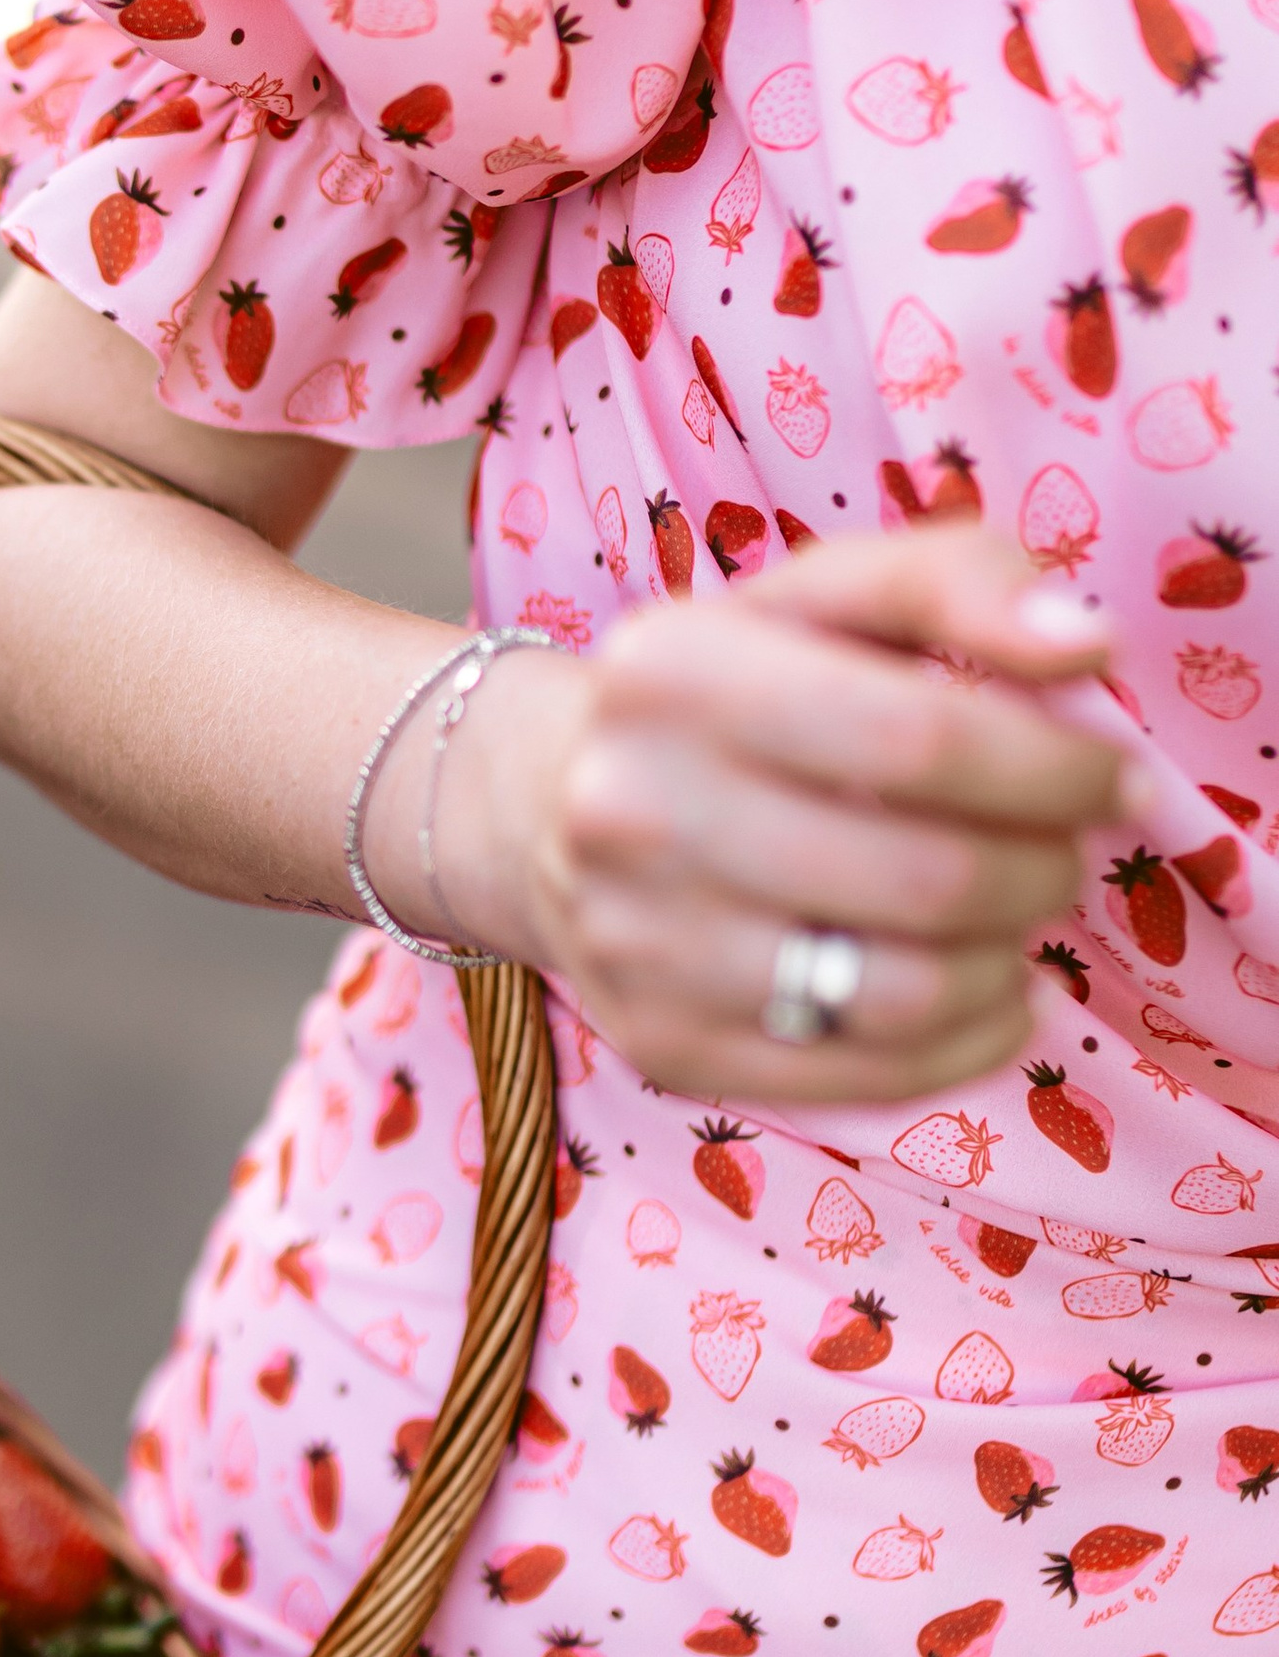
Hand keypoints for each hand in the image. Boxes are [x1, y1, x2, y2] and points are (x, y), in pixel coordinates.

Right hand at [419, 531, 1137, 1106]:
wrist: (545, 804)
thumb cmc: (728, 690)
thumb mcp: (821, 596)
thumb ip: (958, 579)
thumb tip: (1086, 646)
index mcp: (675, 671)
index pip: (923, 738)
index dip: (1056, 767)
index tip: (1111, 775)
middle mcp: (633, 809)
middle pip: (927, 878)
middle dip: (1044, 868)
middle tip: (1061, 849)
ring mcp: (639, 943)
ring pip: (904, 993)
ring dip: (1009, 958)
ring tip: (1011, 915)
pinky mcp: (662, 1045)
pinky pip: (869, 1077)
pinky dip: (971, 1037)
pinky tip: (984, 987)